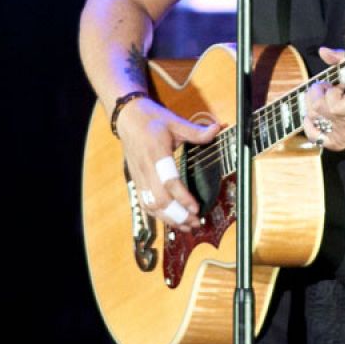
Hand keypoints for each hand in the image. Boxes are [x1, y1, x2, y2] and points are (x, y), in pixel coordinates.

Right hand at [117, 96, 219, 231]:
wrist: (127, 118)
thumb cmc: (151, 119)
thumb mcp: (174, 122)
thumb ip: (196, 131)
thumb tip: (217, 129)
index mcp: (156, 153)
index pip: (169, 181)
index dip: (182, 198)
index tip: (196, 208)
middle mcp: (145, 168)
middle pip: (159, 200)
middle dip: (177, 215)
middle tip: (196, 222)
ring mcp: (139, 177)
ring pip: (150, 206)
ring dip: (168, 219)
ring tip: (187, 226)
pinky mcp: (136, 181)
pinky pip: (144, 203)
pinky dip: (158, 215)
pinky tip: (170, 220)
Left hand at [301, 47, 344, 150]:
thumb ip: (343, 60)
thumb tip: (323, 51)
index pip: (332, 99)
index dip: (332, 89)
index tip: (340, 85)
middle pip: (318, 108)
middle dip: (318, 94)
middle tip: (325, 88)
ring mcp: (341, 136)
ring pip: (314, 119)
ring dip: (313, 105)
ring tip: (323, 99)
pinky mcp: (337, 144)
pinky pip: (315, 137)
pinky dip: (309, 125)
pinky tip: (312, 116)